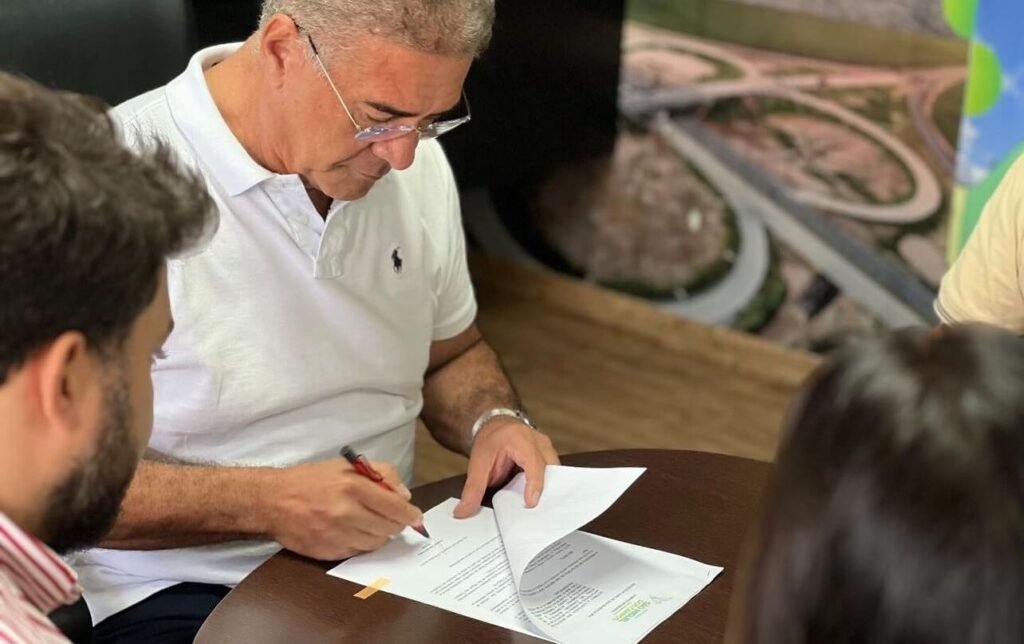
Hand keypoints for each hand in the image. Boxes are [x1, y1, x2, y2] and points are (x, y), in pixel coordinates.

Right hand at [267, 459, 422, 560]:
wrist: (273, 501)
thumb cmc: (312, 480)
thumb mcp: (347, 466)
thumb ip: (381, 474)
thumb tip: (404, 495)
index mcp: (353, 486)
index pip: (395, 506)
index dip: (410, 514)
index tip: (416, 517)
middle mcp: (347, 512)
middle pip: (389, 528)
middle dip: (396, 525)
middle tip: (393, 520)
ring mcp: (337, 534)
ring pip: (376, 543)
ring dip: (380, 535)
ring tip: (371, 524)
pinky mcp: (328, 552)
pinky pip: (358, 552)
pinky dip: (362, 544)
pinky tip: (354, 532)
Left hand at [454, 419, 558, 517]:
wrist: (495, 427)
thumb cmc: (490, 442)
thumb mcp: (478, 464)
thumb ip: (473, 489)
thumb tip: (463, 512)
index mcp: (520, 439)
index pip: (533, 461)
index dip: (534, 483)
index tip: (531, 503)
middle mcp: (538, 441)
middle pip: (550, 467)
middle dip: (548, 489)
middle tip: (541, 512)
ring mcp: (547, 447)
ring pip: (556, 471)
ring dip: (550, 489)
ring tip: (543, 510)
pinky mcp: (549, 456)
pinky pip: (554, 473)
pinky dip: (549, 487)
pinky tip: (543, 502)